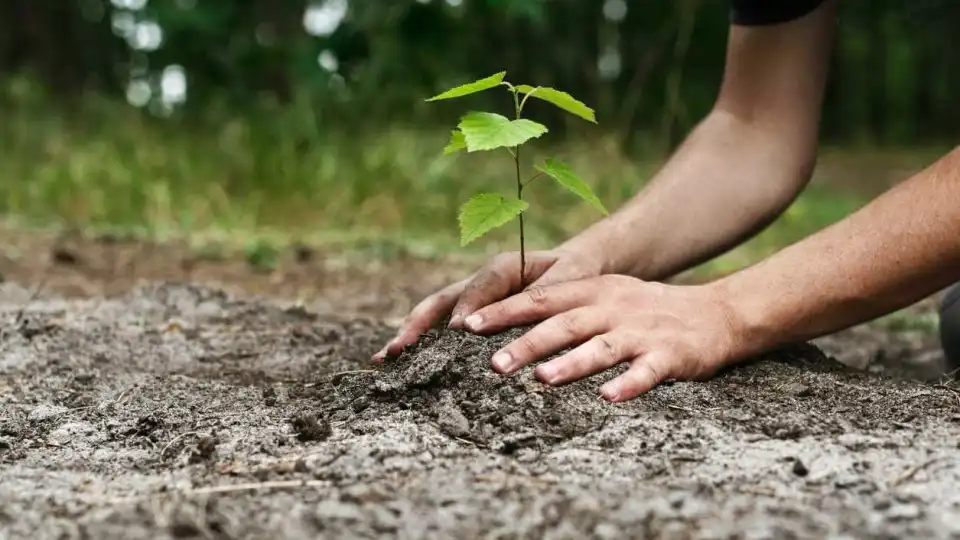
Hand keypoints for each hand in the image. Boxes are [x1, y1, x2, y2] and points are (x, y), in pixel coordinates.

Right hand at [373, 248, 603, 360]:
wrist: (576, 269)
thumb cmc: (576, 273)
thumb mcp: (569, 278)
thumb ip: (545, 293)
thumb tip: (523, 314)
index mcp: (504, 267)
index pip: (480, 287)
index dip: (467, 308)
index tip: (458, 331)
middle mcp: (479, 283)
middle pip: (441, 301)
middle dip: (418, 324)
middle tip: (398, 349)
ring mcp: (471, 301)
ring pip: (434, 316)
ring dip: (410, 336)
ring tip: (384, 359)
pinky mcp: (471, 317)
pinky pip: (442, 330)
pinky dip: (422, 346)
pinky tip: (401, 366)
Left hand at [460, 275, 742, 401]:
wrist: (717, 313)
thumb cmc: (647, 310)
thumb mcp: (606, 297)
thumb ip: (564, 307)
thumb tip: (508, 326)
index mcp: (594, 292)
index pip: (541, 299)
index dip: (504, 311)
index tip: (468, 324)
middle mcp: (613, 308)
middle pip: (565, 324)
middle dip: (527, 343)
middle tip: (494, 363)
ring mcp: (642, 332)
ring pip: (601, 347)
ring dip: (571, 363)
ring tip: (542, 380)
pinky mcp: (670, 355)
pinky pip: (646, 371)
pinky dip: (628, 384)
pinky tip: (609, 398)